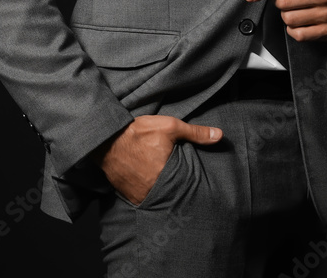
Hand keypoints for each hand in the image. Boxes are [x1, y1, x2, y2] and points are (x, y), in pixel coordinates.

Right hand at [90, 115, 221, 204]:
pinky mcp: (126, 194)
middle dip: (176, 191)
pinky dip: (146, 193)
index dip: (189, 184)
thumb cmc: (138, 132)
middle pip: (171, 194)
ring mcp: (138, 194)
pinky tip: (148, 186)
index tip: (193, 183)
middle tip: (178, 185)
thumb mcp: (170, 127)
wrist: (105, 139)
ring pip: (156, 198)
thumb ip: (195, 133)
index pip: (186, 186)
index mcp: (167, 175)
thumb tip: (220, 135)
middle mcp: (153, 189)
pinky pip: (141, 198)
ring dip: (161, 194)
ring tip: (165, 187)